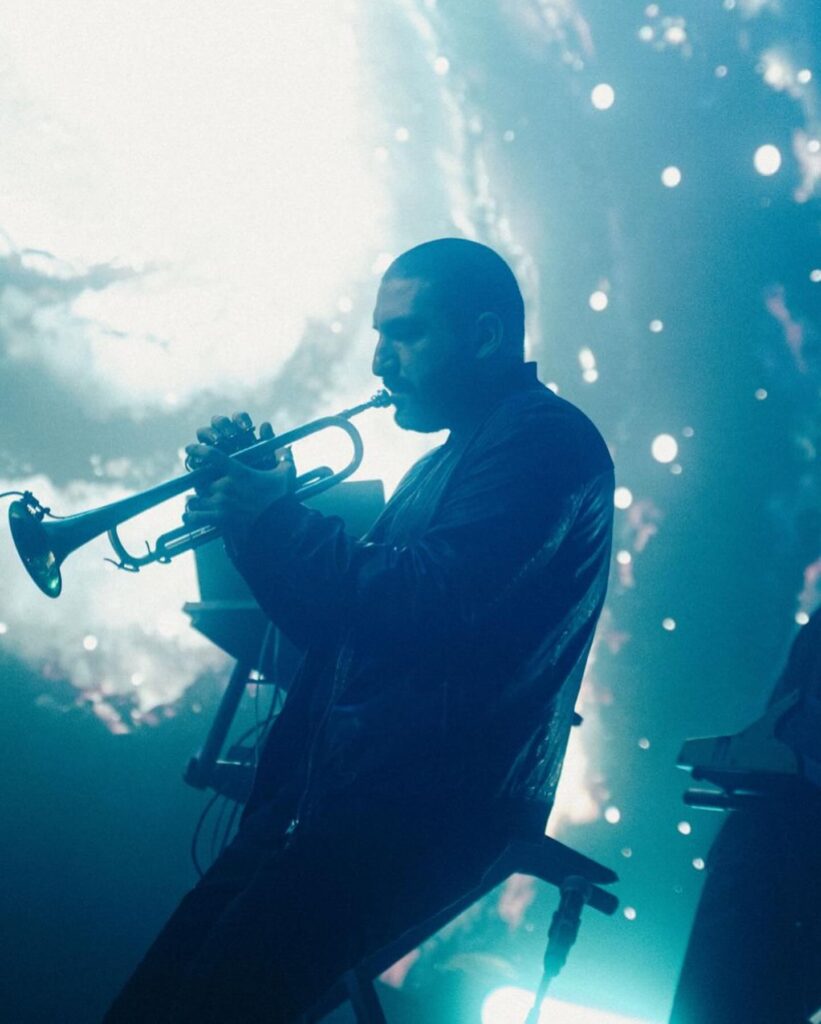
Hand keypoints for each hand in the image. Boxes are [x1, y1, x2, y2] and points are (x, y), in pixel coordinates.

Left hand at [182, 412, 294, 540]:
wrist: (279, 523)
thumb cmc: (281, 498)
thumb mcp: (285, 474)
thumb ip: (284, 458)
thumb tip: (284, 448)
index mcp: (238, 472)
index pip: (212, 456)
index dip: (198, 450)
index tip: (190, 449)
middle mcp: (225, 486)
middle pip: (199, 481)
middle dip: (200, 483)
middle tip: (205, 486)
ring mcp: (221, 504)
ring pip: (194, 499)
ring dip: (195, 500)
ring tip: (198, 501)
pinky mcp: (220, 519)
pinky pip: (195, 517)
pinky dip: (191, 517)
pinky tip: (191, 516)